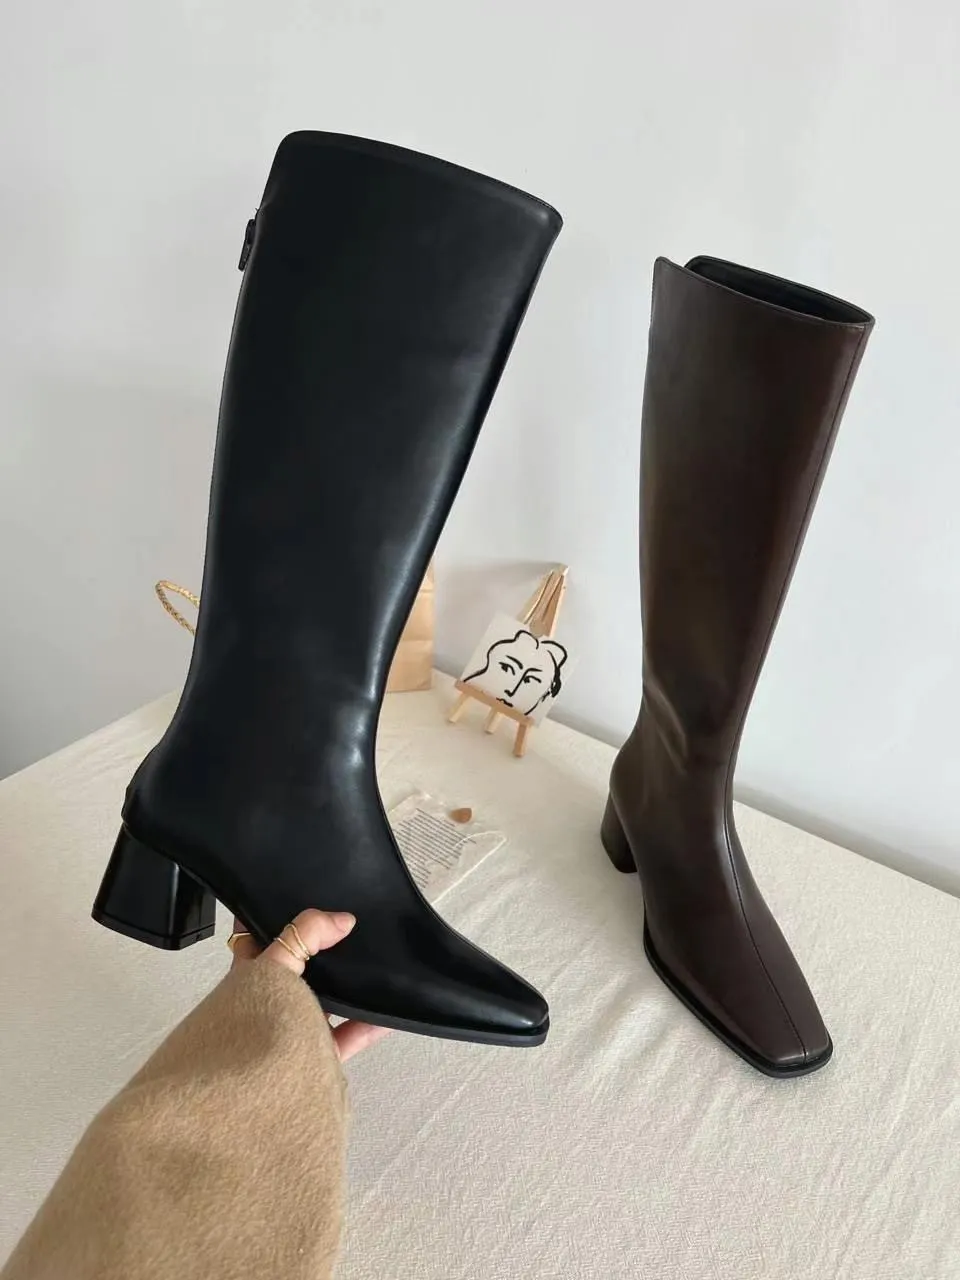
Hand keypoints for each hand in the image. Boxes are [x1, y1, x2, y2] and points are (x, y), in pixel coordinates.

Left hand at [230, 909, 391, 1062]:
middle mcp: (267, 1003)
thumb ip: (305, 935)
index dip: (268, 915)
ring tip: (373, 967)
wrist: (253, 1099)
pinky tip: (388, 1015)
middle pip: (296, 970)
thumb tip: (342, 920)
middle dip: (320, 954)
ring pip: (323, 1003)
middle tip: (349, 930)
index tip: (294, 898)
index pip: (253, 938)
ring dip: (346, 991)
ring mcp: (290, 1031)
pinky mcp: (313, 1059)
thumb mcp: (274, 966)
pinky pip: (345, 1037)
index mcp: (247, 977)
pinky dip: (367, 1026)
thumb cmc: (247, 1030)